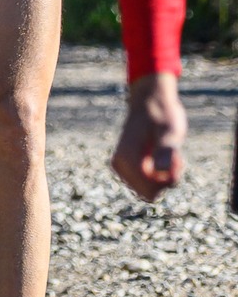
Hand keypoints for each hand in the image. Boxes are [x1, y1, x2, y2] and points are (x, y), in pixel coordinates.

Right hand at [111, 72, 185, 202]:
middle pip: (149, 193)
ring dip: (163, 176)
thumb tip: (162, 172)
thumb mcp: (169, 131)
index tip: (176, 161)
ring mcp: (121, 167)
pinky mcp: (126, 167)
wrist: (149, 102)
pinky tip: (162, 156)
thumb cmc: (161, 114)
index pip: (149, 192)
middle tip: (173, 156)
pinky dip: (159, 174)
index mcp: (126, 159)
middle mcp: (119, 166)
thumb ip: (165, 151)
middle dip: (165, 180)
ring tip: (168, 154)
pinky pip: (146, 183)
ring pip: (148, 189)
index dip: (168, 182)